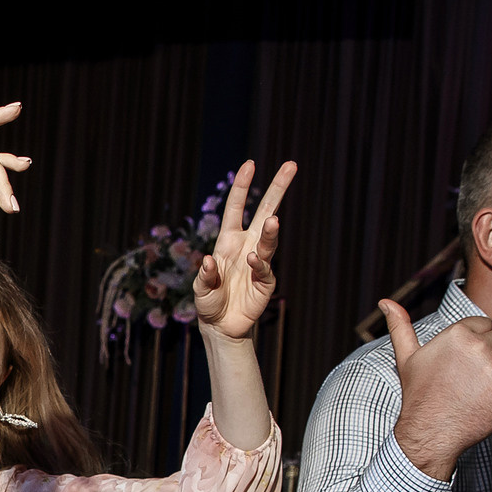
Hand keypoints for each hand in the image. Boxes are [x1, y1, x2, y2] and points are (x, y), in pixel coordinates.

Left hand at [194, 159, 297, 341]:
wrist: (220, 326)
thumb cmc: (209, 302)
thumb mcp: (200, 289)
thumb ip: (204, 276)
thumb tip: (209, 260)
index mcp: (228, 240)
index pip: (236, 208)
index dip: (242, 187)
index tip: (250, 165)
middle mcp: (246, 245)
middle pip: (264, 211)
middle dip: (277, 188)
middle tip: (291, 166)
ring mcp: (258, 262)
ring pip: (268, 239)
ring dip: (270, 231)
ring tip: (272, 220)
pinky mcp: (265, 281)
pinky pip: (264, 268)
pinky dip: (258, 264)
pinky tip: (252, 260)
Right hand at [382, 299, 491, 480]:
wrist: (429, 432)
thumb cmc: (419, 395)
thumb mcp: (407, 358)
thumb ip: (400, 327)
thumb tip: (384, 301)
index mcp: (455, 334)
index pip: (485, 325)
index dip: (481, 343)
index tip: (471, 361)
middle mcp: (476, 346)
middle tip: (480, 378)